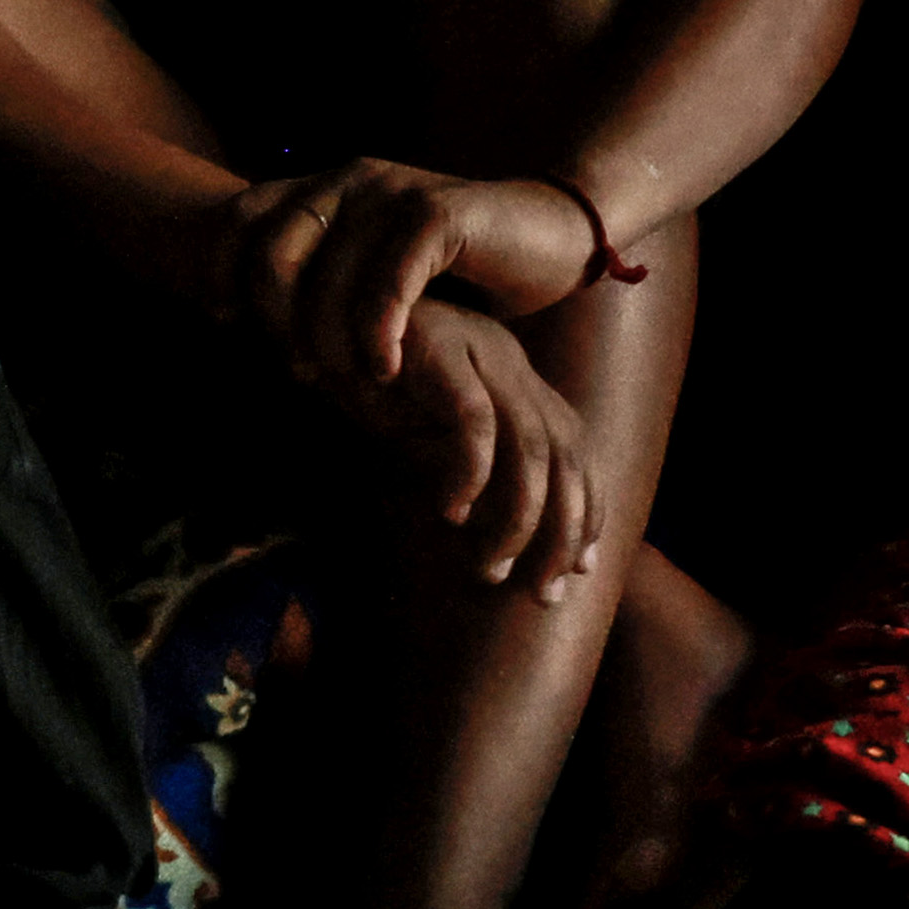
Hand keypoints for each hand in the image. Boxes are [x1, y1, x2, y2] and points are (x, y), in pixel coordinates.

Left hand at [211, 161, 603, 390]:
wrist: (552, 234)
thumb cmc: (461, 267)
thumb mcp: (378, 270)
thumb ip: (326, 276)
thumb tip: (253, 321)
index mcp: (326, 187)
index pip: (241, 219)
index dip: (222, 272)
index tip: (228, 324)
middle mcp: (350, 180)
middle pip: (271, 255)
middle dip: (278, 323)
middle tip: (303, 372)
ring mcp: (392, 192)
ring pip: (327, 281)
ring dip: (332, 344)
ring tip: (355, 384)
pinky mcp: (435, 214)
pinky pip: (386, 286)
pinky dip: (380, 335)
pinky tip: (389, 370)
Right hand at [330, 300, 606, 597]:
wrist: (321, 316)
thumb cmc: (374, 384)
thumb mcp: (431, 436)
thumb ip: (471, 475)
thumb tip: (504, 543)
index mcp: (521, 380)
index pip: (576, 453)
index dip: (586, 511)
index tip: (578, 570)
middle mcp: (513, 365)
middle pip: (566, 456)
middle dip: (563, 532)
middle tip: (542, 592)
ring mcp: (483, 353)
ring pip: (531, 448)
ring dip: (516, 520)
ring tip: (489, 569)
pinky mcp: (444, 349)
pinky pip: (474, 421)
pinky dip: (469, 474)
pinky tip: (449, 513)